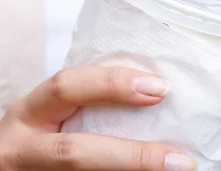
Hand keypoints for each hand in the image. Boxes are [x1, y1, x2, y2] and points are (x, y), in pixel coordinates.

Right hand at [0, 66, 195, 170]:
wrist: (8, 162)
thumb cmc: (41, 130)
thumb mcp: (52, 110)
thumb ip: (87, 100)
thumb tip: (155, 92)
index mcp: (30, 111)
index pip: (67, 87)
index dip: (112, 84)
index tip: (159, 88)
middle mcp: (22, 148)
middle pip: (73, 153)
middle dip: (131, 156)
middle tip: (177, 158)